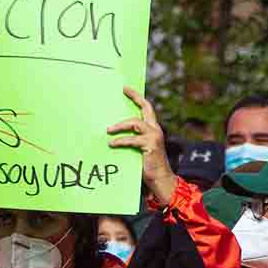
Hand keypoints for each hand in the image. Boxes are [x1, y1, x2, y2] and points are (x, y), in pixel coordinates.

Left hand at [108, 88, 176, 205]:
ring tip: (108, 130)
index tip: (125, 88)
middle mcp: (155, 129)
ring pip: (135, 123)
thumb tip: (110, 133)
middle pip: (145, 108)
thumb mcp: (138, 149)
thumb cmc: (147, 165)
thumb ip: (131, 139)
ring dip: (120, 125)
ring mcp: (154, 136)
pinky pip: (132, 140)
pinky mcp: (151, 145)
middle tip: (122, 91)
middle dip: (135, 97)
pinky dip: (120, 141)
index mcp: (153, 128)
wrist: (160, 179)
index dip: (137, 97)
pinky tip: (112, 144)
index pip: (146, 108)